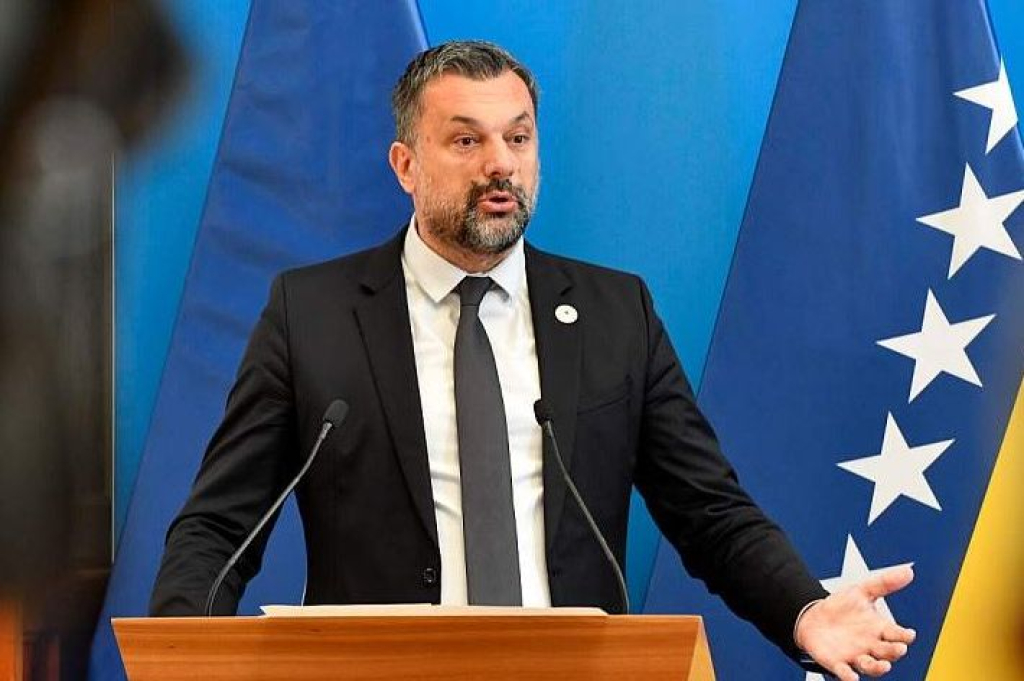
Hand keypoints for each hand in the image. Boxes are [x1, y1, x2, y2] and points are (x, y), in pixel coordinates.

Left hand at [795, 565, 915, 680]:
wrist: (812, 617)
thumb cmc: (841, 607)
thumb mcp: (861, 591)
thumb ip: (884, 583)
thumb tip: (908, 571)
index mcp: (879, 629)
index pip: (897, 634)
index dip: (904, 635)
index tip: (909, 634)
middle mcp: (871, 646)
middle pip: (888, 653)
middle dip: (894, 652)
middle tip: (898, 648)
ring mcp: (855, 656)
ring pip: (871, 667)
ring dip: (878, 668)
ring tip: (882, 666)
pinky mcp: (838, 663)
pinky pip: (845, 673)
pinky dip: (849, 677)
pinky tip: (851, 677)